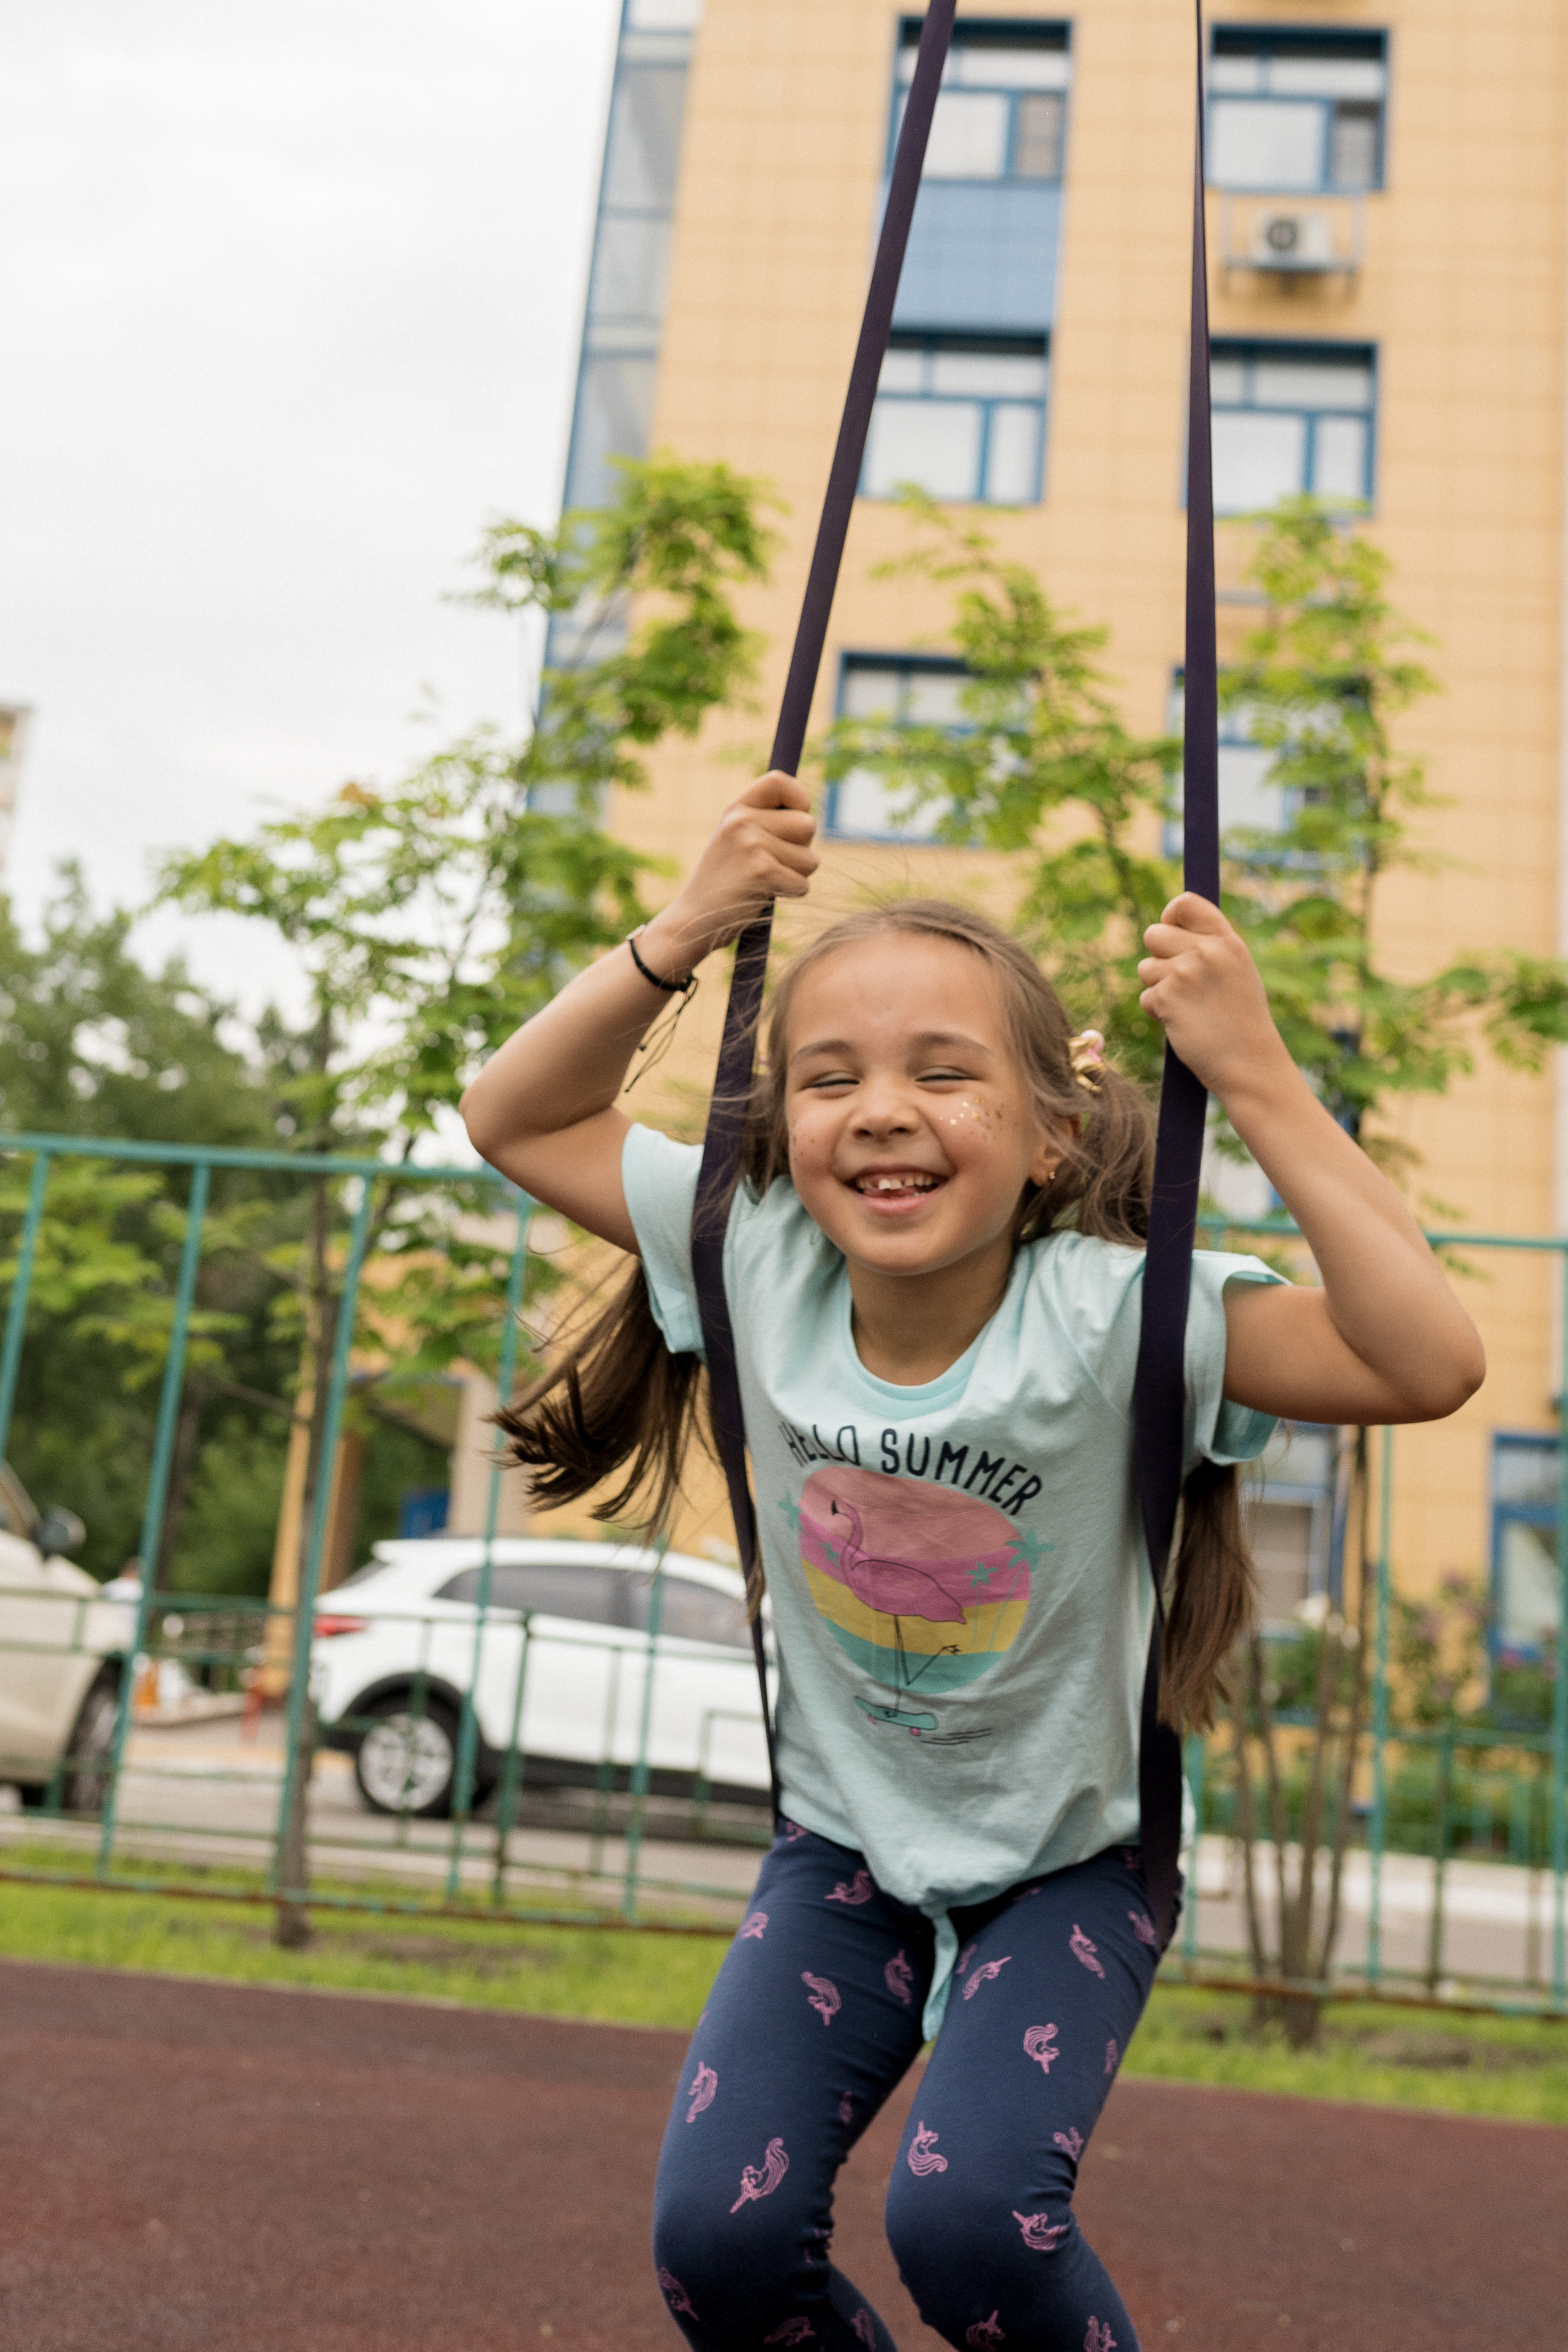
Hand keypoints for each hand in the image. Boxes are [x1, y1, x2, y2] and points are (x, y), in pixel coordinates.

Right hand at [641, 771, 817, 974]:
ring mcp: (751, 845)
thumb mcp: (736, 840)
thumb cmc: (725, 881)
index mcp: (736, 808)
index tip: (796, 818)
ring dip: (797, 875)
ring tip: (765, 881)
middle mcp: (742, 820)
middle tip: (774, 863)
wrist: (694, 918)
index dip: (799, 799)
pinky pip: (802, 883)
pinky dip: (790, 894)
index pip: (780, 781)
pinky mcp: (761, 872)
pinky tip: (764, 895)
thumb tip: (808, 816)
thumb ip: (765, 821)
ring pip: (810, 859)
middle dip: (801, 849)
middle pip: (808, 825)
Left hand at [1136, 894, 1286, 1100]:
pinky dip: (1157, 1012)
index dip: (1170, 916)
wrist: (1249, 1064)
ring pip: (1145, 968)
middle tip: (1179, 982)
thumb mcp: (1238, 972)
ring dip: (1158, 988)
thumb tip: (1171, 927)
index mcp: (1228, 942)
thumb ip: (1211, 948)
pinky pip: (1146, 997)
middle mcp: (1207, 952)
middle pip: (1153, 934)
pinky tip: (1182, 1023)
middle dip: (1159, 958)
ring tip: (1187, 1007)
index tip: (1171, 932)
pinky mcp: (1166, 998)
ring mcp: (1185, 973)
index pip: (1185, 903)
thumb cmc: (1243, 1022)